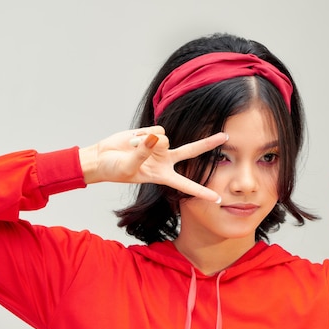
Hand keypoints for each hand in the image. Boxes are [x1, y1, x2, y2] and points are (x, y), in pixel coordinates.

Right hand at [78, 126, 226, 201]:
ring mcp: (159, 147)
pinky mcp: (152, 134)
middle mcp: (165, 161)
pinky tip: (134, 140)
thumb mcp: (128, 167)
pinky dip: (143, 134)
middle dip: (208, 144)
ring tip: (133, 148)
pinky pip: (156, 129)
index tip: (217, 199)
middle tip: (226, 136)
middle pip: (192, 151)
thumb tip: (154, 138)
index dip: (201, 191)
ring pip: (166, 138)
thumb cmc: (114, 170)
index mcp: (162, 176)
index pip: (186, 185)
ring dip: (149, 142)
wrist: (102, 158)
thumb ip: (143, 153)